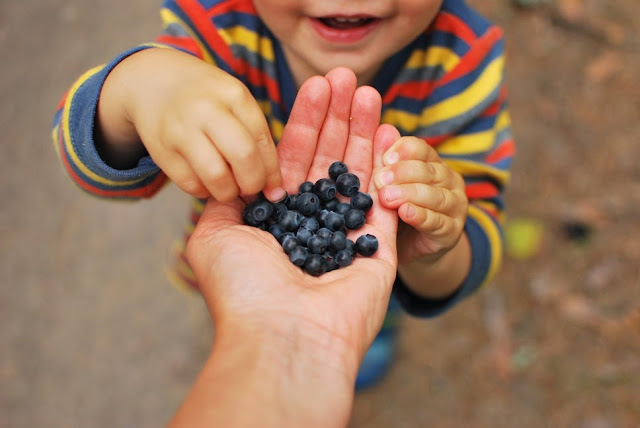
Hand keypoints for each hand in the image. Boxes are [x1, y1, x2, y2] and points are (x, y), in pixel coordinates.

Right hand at [97, 48, 283, 201]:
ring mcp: (181, 130)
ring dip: (228, 192)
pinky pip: (191, 184)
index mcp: (233, 94)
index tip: (275, 189)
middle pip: (243, 157)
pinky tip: (207, 182)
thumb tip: (274, 185)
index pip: (261, 140)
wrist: (154, 81)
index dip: (271, 172)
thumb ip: (255, 134)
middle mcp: (206, 109)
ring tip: (229, 188)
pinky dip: (204, 191)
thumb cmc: (207, 98)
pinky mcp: (161, 150)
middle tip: (251, 189)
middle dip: (253, 183)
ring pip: (216, 177)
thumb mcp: (234, 100)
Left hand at [180, 68, 398, 425]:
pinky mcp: (379, 250)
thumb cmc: (243, 289)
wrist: (284, 339)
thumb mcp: (213, 235)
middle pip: (328, 159)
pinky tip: (391, 132)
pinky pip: (387, 200)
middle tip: (347, 79)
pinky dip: (390, 167)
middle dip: (337, 118)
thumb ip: (222, 198)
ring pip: (359, 173)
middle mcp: (312, 225)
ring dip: (364, 132)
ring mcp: (347, 236)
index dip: (304, 122)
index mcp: (276, 219)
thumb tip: (223, 173)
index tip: (314, 87)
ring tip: (369, 92)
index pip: (293, 158)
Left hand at [374, 134, 467, 264]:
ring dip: (410, 195)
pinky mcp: (452, 231)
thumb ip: (386, 162)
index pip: (421, 149)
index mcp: (431, 163)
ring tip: (387, 198)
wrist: (409, 248)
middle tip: (379, 180)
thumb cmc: (395, 210)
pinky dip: (421, 216)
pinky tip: (406, 213)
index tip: (384, 158)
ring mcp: (454, 206)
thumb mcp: (388, 186)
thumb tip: (384, 128)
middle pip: (428, 171)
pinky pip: (438, 221)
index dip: (404, 151)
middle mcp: (448, 180)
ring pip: (435, 195)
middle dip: (402, 174)